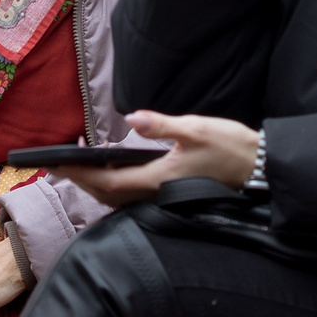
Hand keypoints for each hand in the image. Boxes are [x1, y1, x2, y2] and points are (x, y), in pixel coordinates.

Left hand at [49, 110, 256, 207]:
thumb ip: (162, 124)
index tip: (59, 163)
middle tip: (59, 163)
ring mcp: (163, 196)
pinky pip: (132, 195)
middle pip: (107, 194)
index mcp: (157, 179)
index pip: (108, 181)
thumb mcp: (196, 128)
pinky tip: (113, 168)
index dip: (80, 174)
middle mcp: (156, 193)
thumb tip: (132, 118)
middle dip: (81, 180)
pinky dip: (114, 185)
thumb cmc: (229, 147)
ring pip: (118, 197)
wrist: (258, 168)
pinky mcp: (169, 193)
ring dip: (96, 183)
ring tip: (80, 163)